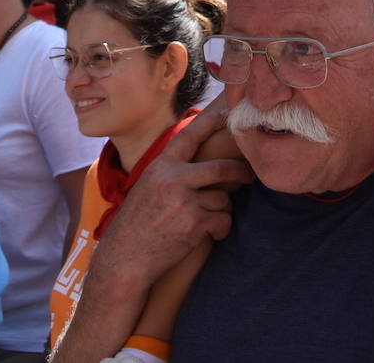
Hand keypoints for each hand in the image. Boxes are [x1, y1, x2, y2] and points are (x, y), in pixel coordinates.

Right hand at [94, 109, 251, 279]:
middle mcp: (173, 179)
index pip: (189, 135)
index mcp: (161, 166)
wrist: (125, 258)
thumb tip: (204, 166)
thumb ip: (172, 172)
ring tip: (209, 219)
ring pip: (222, 199)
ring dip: (222, 210)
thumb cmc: (137, 223)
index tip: (227, 115)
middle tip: (248, 174)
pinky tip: (211, 234)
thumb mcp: (149, 186)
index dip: (210, 122)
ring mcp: (184, 201)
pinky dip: (221, 229)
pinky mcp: (193, 224)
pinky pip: (222, 221)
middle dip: (239, 171)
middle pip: (220, 168)